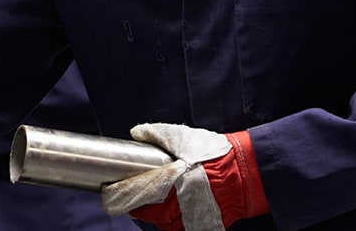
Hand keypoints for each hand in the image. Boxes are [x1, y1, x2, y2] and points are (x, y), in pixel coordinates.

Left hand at [100, 124, 266, 230]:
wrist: (245, 173)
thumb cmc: (212, 154)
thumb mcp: (181, 137)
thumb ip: (155, 134)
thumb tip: (136, 133)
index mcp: (165, 184)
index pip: (129, 198)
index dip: (116, 196)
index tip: (110, 190)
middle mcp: (172, 206)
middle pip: (143, 211)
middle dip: (139, 201)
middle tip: (140, 187)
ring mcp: (185, 219)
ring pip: (159, 219)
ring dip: (156, 209)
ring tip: (163, 192)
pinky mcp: (196, 226)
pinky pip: (176, 223)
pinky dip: (173, 215)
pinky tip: (178, 201)